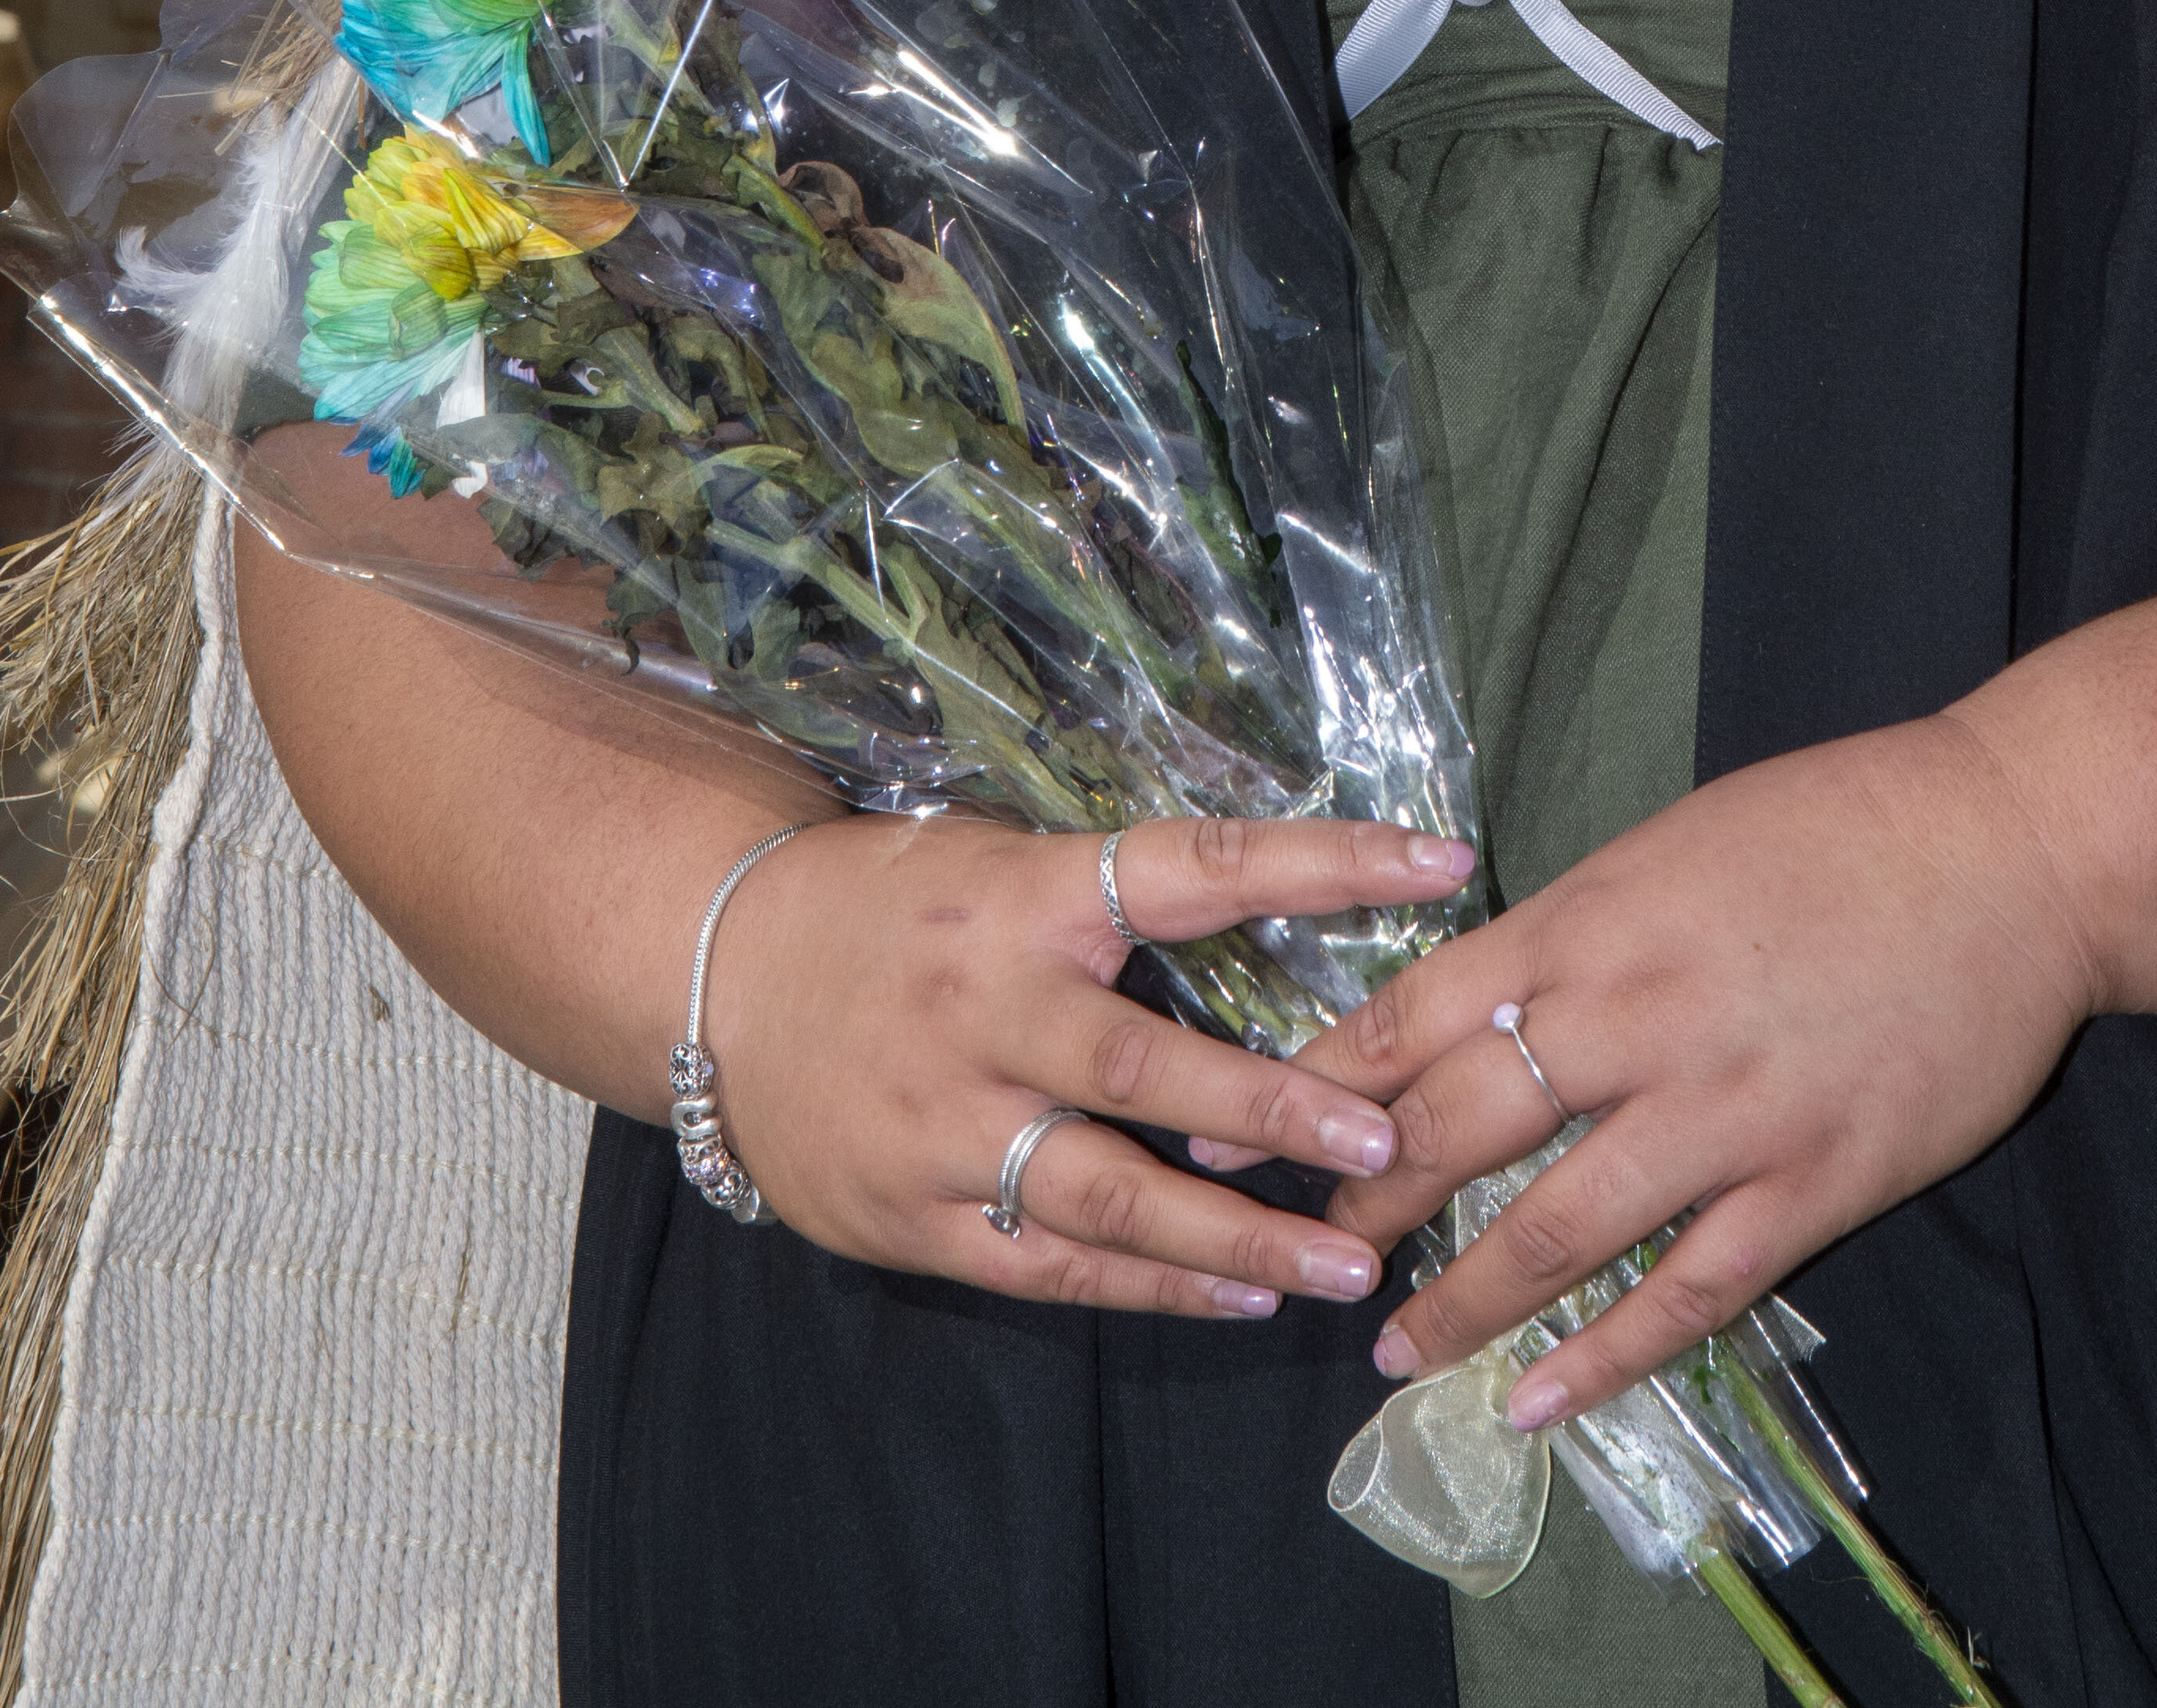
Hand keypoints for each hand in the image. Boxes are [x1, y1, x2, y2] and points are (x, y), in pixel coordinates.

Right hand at [706, 806, 1473, 1322]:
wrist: (717, 974)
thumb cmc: (892, 906)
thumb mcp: (1000, 859)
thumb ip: (1116, 893)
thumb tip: (1281, 895)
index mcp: (1031, 894)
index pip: (1198, 866)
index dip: (1322, 861)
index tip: (1439, 862)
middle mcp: (993, 1008)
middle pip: (1148, 1068)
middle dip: (1273, 1113)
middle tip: (1385, 1145)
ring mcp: (948, 1124)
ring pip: (1109, 1195)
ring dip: (1236, 1239)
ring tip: (1348, 1267)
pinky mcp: (915, 1218)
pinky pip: (1055, 1263)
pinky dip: (1154, 1286)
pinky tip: (1240, 1297)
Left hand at [1296, 723, 2096, 1423]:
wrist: (2016, 847)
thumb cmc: (1843, 822)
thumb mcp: (1672, 843)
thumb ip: (1579, 927)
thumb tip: (1485, 988)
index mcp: (1594, 920)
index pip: (1417, 1013)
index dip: (1326, 1085)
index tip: (1251, 1131)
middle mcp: (1637, 1019)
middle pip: (1461, 1130)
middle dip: (1371, 1202)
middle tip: (1311, 1253)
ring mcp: (1726, 1112)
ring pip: (1557, 1232)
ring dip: (1463, 1303)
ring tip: (1396, 1355)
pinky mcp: (1812, 1185)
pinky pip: (1686, 1292)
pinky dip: (1603, 1358)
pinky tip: (1537, 1401)